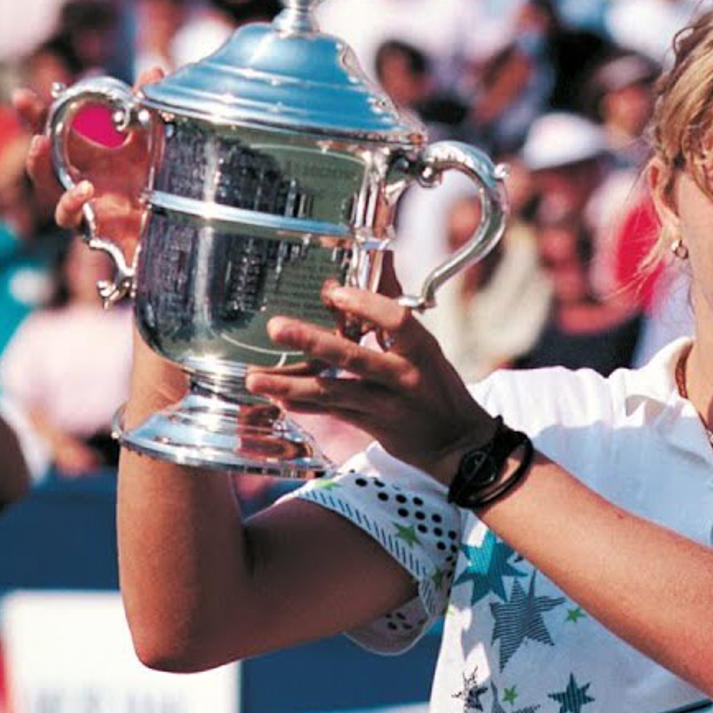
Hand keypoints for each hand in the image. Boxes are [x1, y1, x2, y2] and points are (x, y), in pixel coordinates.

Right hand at [15, 69, 161, 258]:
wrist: (189, 229)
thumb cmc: (166, 187)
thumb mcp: (159, 144)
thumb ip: (152, 110)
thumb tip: (154, 72)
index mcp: (96, 160)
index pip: (58, 135)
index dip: (37, 116)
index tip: (22, 96)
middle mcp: (87, 185)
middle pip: (46, 167)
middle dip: (32, 145)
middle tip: (31, 125)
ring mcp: (92, 213)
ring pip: (51, 197)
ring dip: (41, 172)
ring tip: (41, 147)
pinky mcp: (101, 236)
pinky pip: (74, 225)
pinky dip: (72, 206)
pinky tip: (83, 190)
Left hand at [244, 255, 496, 482]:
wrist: (457, 443)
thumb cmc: (437, 387)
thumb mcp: (425, 349)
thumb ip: (393, 317)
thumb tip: (371, 269)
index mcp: (421, 348)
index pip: (396, 320)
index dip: (365, 304)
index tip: (335, 293)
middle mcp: (404, 375)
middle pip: (355, 356)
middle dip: (313, 341)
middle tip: (276, 327)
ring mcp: (388, 405)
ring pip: (334, 391)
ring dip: (292, 383)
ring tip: (255, 377)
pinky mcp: (374, 427)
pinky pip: (333, 412)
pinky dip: (303, 404)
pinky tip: (277, 395)